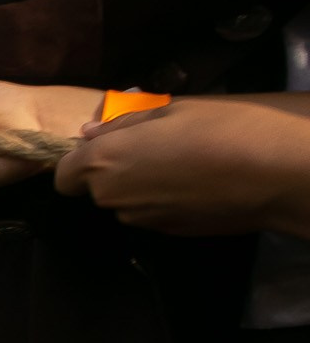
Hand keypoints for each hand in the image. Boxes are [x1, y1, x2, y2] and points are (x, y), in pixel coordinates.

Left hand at [55, 99, 309, 235]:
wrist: (278, 173)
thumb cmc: (222, 128)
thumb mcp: (170, 108)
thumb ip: (121, 122)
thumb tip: (88, 132)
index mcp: (104, 163)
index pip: (63, 175)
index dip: (80, 161)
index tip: (107, 144)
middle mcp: (114, 198)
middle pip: (96, 188)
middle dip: (114, 169)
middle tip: (156, 143)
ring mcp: (143, 221)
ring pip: (126, 202)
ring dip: (141, 184)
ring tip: (183, 159)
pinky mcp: (172, 233)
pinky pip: (153, 212)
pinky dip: (165, 198)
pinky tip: (198, 180)